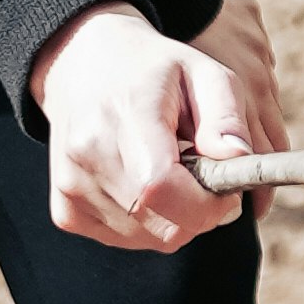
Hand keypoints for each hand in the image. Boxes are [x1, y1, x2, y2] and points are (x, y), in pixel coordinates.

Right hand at [30, 0, 284, 250]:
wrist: (82, 64)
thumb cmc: (153, 70)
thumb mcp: (203, 73)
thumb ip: (227, 116)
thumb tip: (238, 159)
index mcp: (123, 118)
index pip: (163, 188)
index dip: (207, 204)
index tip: (226, 190)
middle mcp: (88, 158)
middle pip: (162, 225)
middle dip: (199, 213)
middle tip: (203, 178)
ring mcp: (71, 188)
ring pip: (147, 239)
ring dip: (173, 218)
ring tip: (171, 173)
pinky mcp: (65, 211)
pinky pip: (123, 240)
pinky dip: (146, 224)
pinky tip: (144, 186)